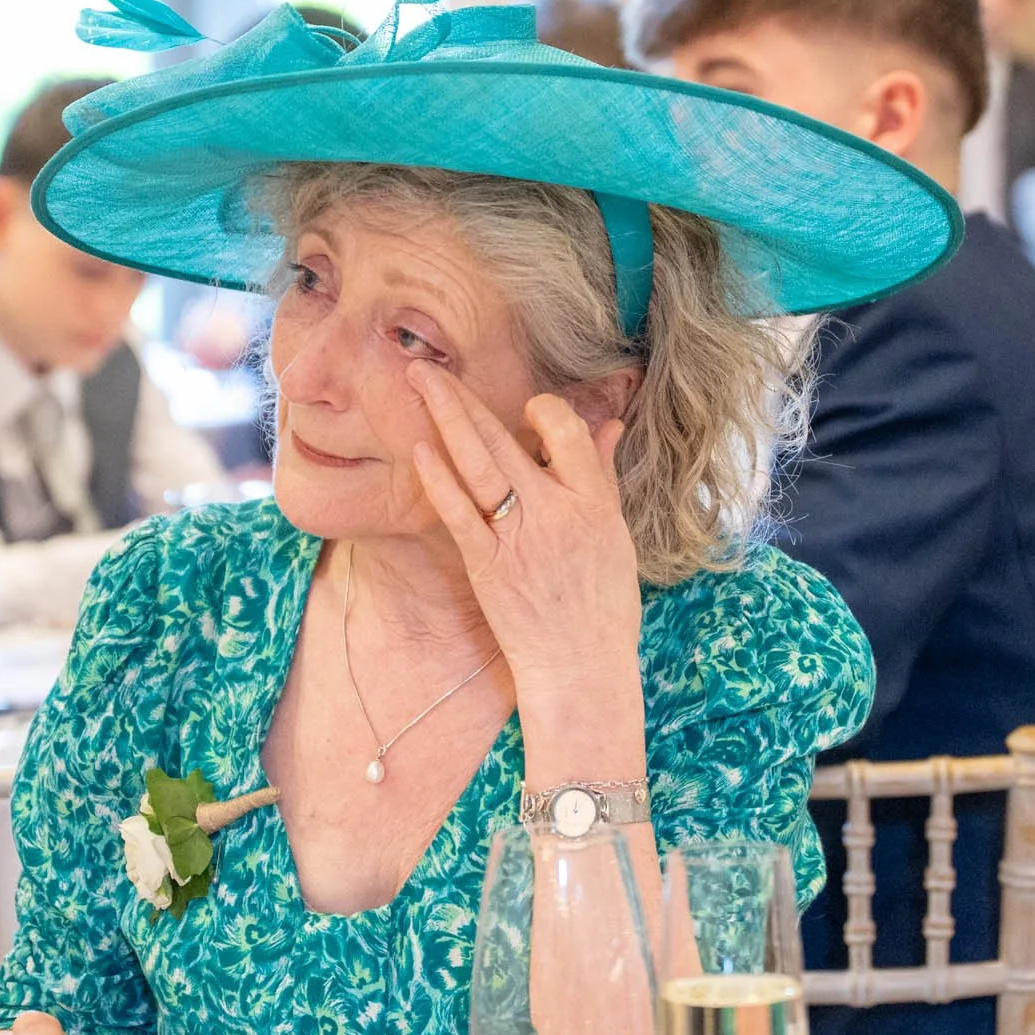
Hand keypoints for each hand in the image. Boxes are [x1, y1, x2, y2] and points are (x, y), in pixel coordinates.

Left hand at [405, 363, 640, 689]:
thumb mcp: (615, 536)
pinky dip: (440, 477)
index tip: (528, 408)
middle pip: (506, 441)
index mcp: (594, 505)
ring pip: (479, 466)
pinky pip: (459, 512)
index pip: (567, 433)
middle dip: (463, 398)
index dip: (543, 409)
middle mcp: (555, 515)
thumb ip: (602, 476)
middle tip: (428, 367)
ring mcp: (518, 539)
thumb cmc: (602, 605)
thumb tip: (607, 426)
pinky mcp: (487, 565)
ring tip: (419, 383)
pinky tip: (421, 447)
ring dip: (446, 419)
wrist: (579, 667)